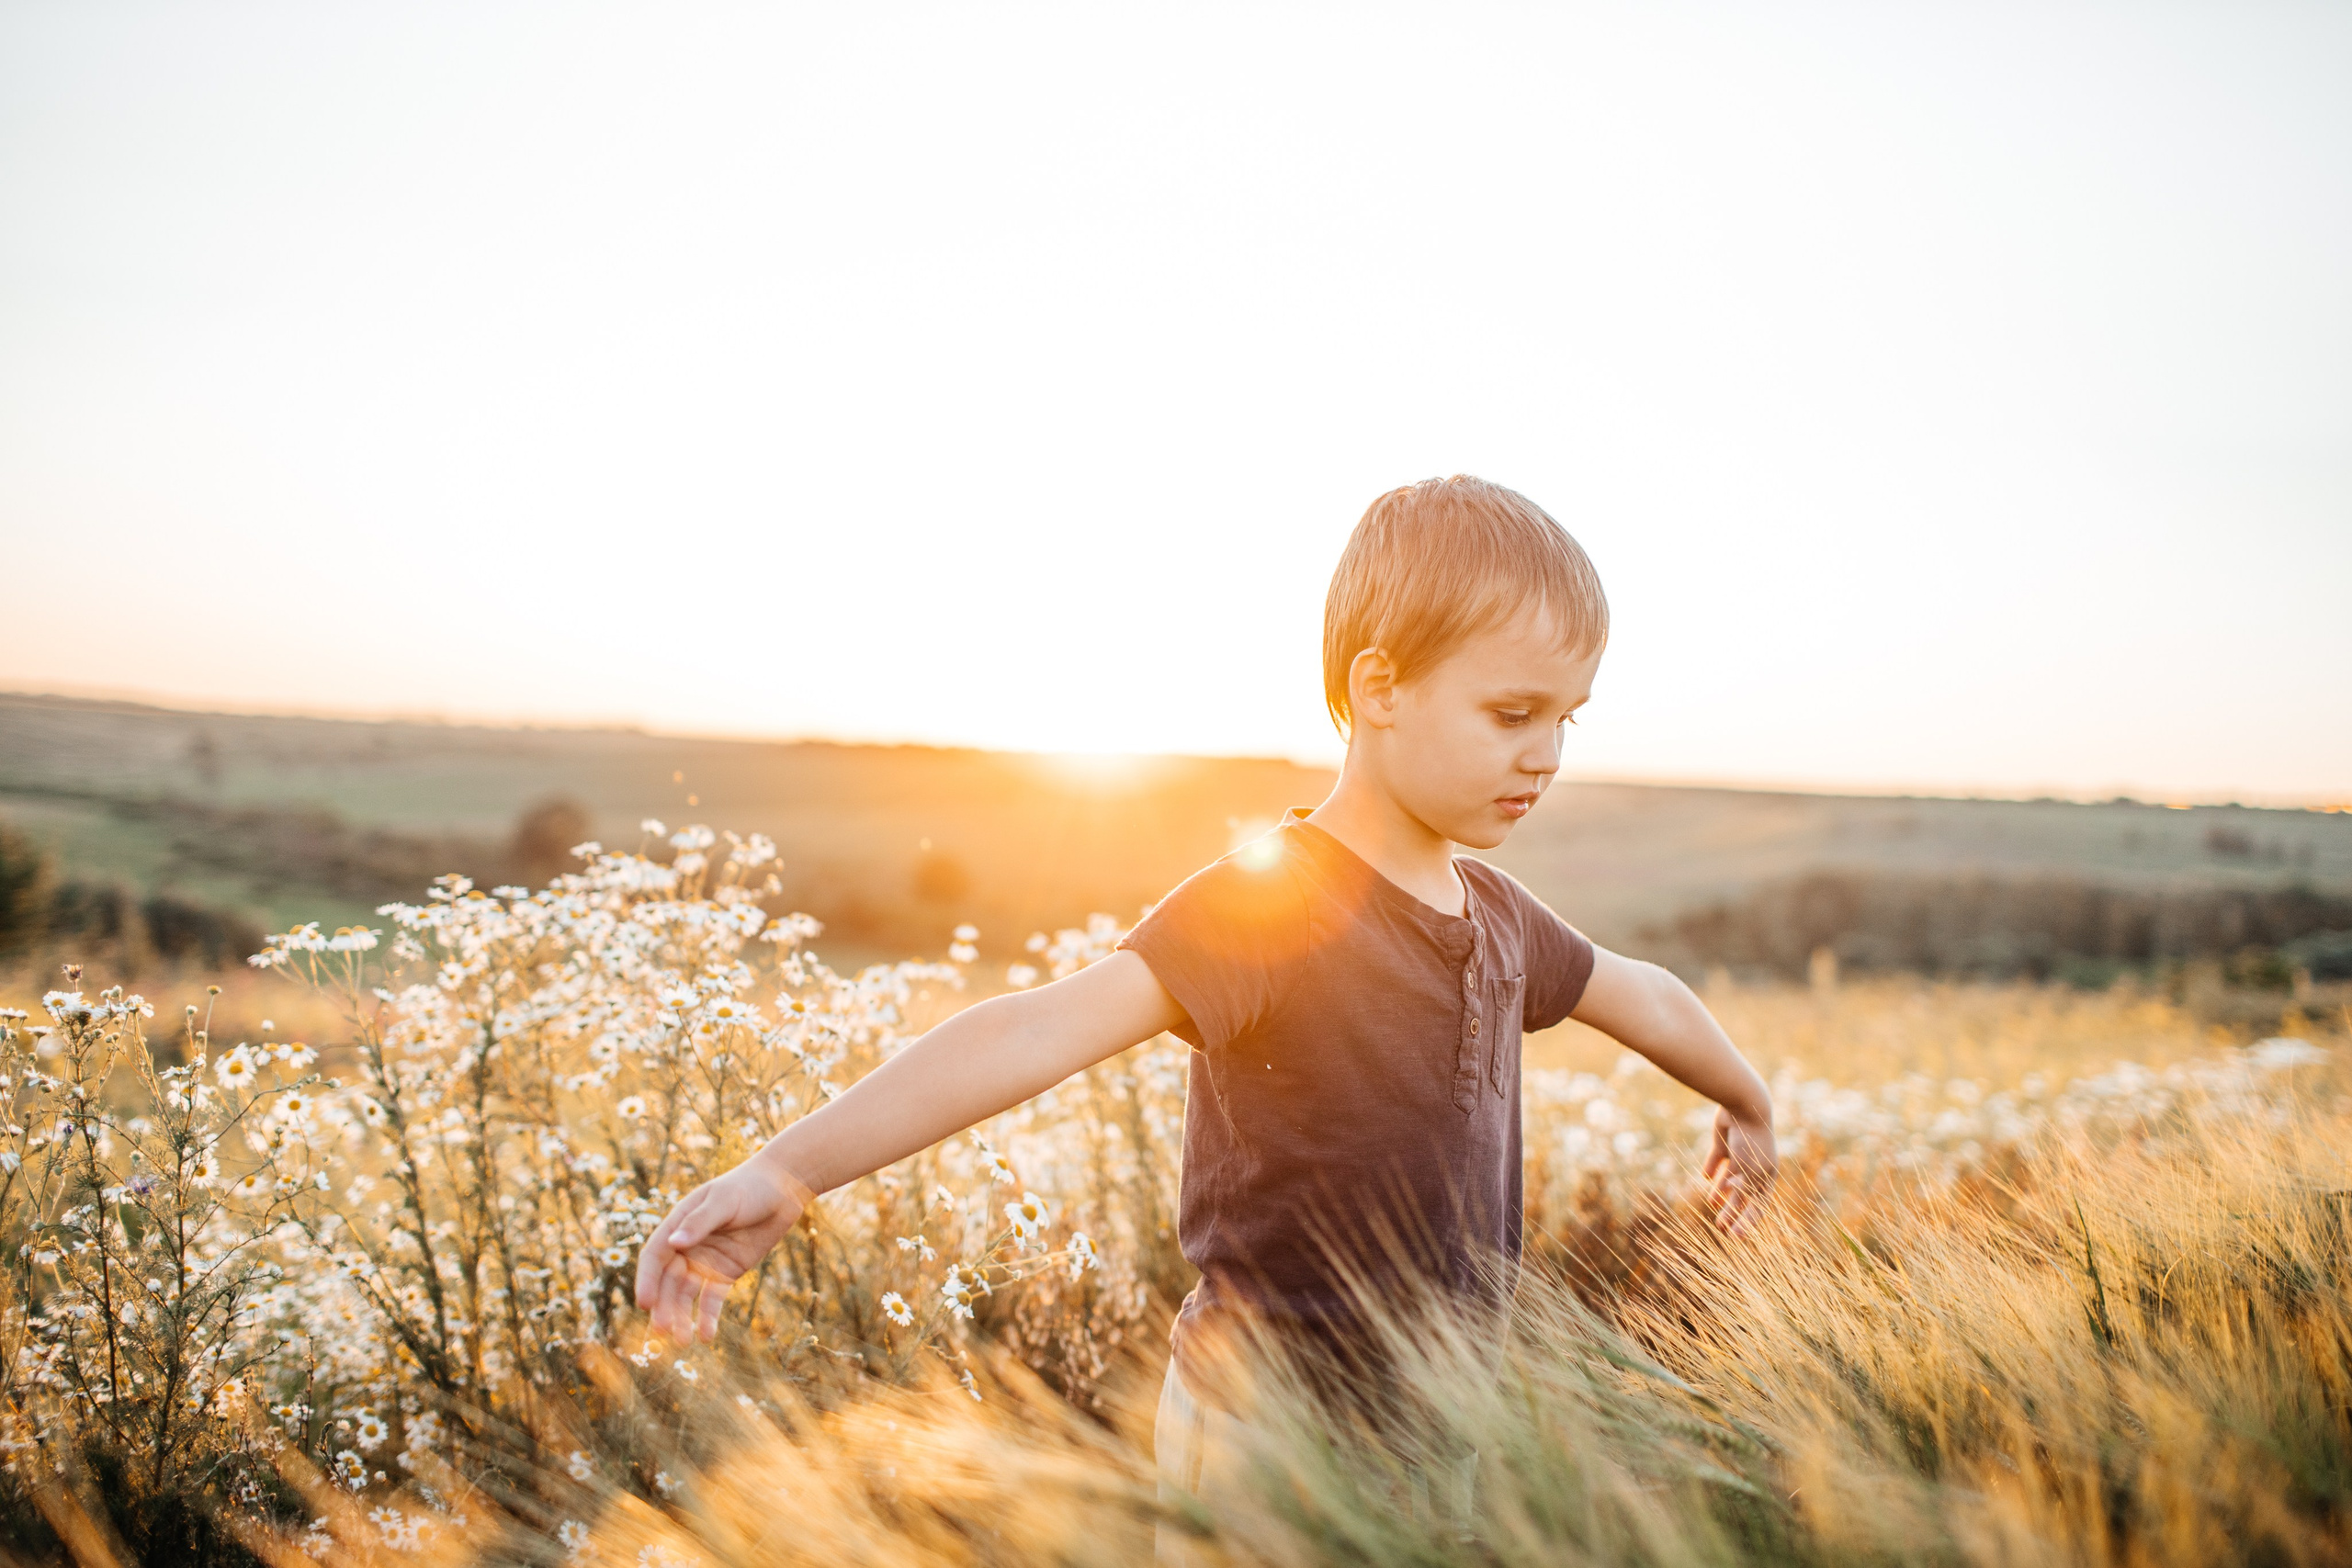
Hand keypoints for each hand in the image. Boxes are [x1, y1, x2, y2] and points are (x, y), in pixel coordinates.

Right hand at [634, 1154, 812, 1342]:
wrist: (784, 1187)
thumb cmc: (750, 1187)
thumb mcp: (725, 1201)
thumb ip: (700, 1222)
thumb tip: (674, 1244)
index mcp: (678, 1225)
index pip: (654, 1256)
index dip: (647, 1279)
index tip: (645, 1303)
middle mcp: (687, 1246)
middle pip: (668, 1281)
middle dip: (664, 1306)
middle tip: (663, 1331)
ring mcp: (706, 1261)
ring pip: (687, 1295)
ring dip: (682, 1317)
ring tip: (683, 1341)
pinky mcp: (726, 1273)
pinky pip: (712, 1299)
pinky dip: (707, 1317)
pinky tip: (706, 1336)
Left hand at [1702, 1105, 1775, 1236]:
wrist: (1743, 1106)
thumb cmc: (1751, 1141)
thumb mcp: (1749, 1170)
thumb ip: (1741, 1190)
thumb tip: (1730, 1207)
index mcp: (1766, 1174)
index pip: (1759, 1204)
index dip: (1749, 1221)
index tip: (1737, 1236)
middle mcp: (1754, 1166)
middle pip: (1742, 1194)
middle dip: (1732, 1211)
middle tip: (1721, 1228)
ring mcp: (1739, 1154)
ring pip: (1729, 1179)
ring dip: (1721, 1192)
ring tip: (1711, 1204)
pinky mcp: (1723, 1143)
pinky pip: (1717, 1160)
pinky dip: (1711, 1169)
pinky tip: (1705, 1178)